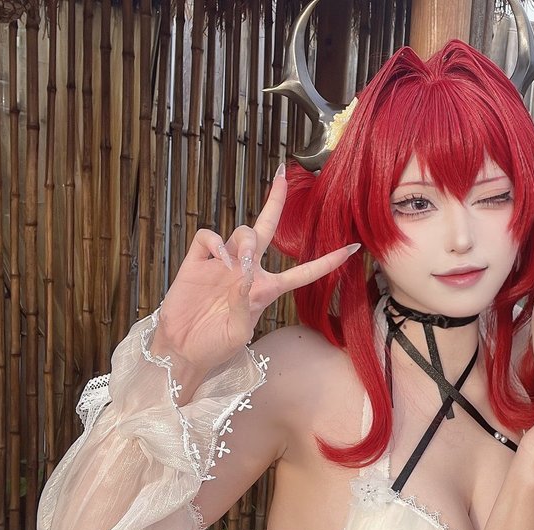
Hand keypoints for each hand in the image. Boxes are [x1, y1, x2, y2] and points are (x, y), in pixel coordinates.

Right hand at [152, 166, 357, 374]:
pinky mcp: (197, 262)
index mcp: (266, 289)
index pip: (303, 272)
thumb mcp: (240, 333)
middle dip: (275, 201)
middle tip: (282, 175)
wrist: (180, 349)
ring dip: (245, 242)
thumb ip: (247, 304)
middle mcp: (247, 271)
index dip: (328, 262)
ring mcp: (222, 264)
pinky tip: (217, 260)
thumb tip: (245, 273)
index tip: (353, 247)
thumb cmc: (215, 346)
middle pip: (267, 228)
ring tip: (238, 265)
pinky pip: (209, 237)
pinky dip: (214, 243)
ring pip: (242, 232)